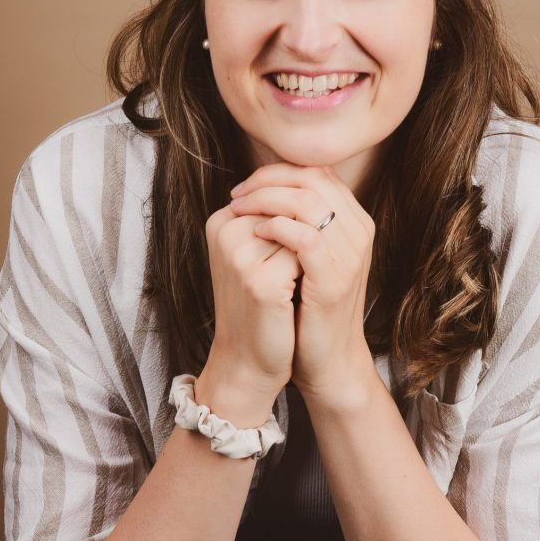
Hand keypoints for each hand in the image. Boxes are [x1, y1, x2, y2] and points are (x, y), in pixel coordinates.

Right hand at [204, 201, 301, 409]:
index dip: (302, 217)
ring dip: (314, 250)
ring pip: (302, 227)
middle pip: (292, 206)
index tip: (294, 251)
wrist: (248, 361)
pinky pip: (306, 255)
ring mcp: (240, 255)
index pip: (279, 191)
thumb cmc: (260, 306)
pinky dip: (313, 270)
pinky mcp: (259, 281)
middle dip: (309, 232)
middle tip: (299, 269)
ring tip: (296, 281)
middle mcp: (225, 231)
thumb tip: (317, 179)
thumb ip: (275, 217)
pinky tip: (301, 293)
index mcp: (221, 220)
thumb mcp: (258, 254)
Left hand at [229, 163, 375, 408]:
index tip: (244, 186)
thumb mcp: (307, 258)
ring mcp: (350, 254)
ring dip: (266, 199)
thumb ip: (299, 222)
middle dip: (267, 180)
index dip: (276, 172)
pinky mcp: (334, 279)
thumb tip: (262, 189)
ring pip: (308, 201)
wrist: (327, 359)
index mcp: (354, 221)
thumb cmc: (310, 308)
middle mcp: (359, 231)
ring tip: (241, 211)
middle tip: (237, 195)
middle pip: (312, 178)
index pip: (316, 172)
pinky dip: (277, 228)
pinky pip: (305, 237)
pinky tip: (257, 234)